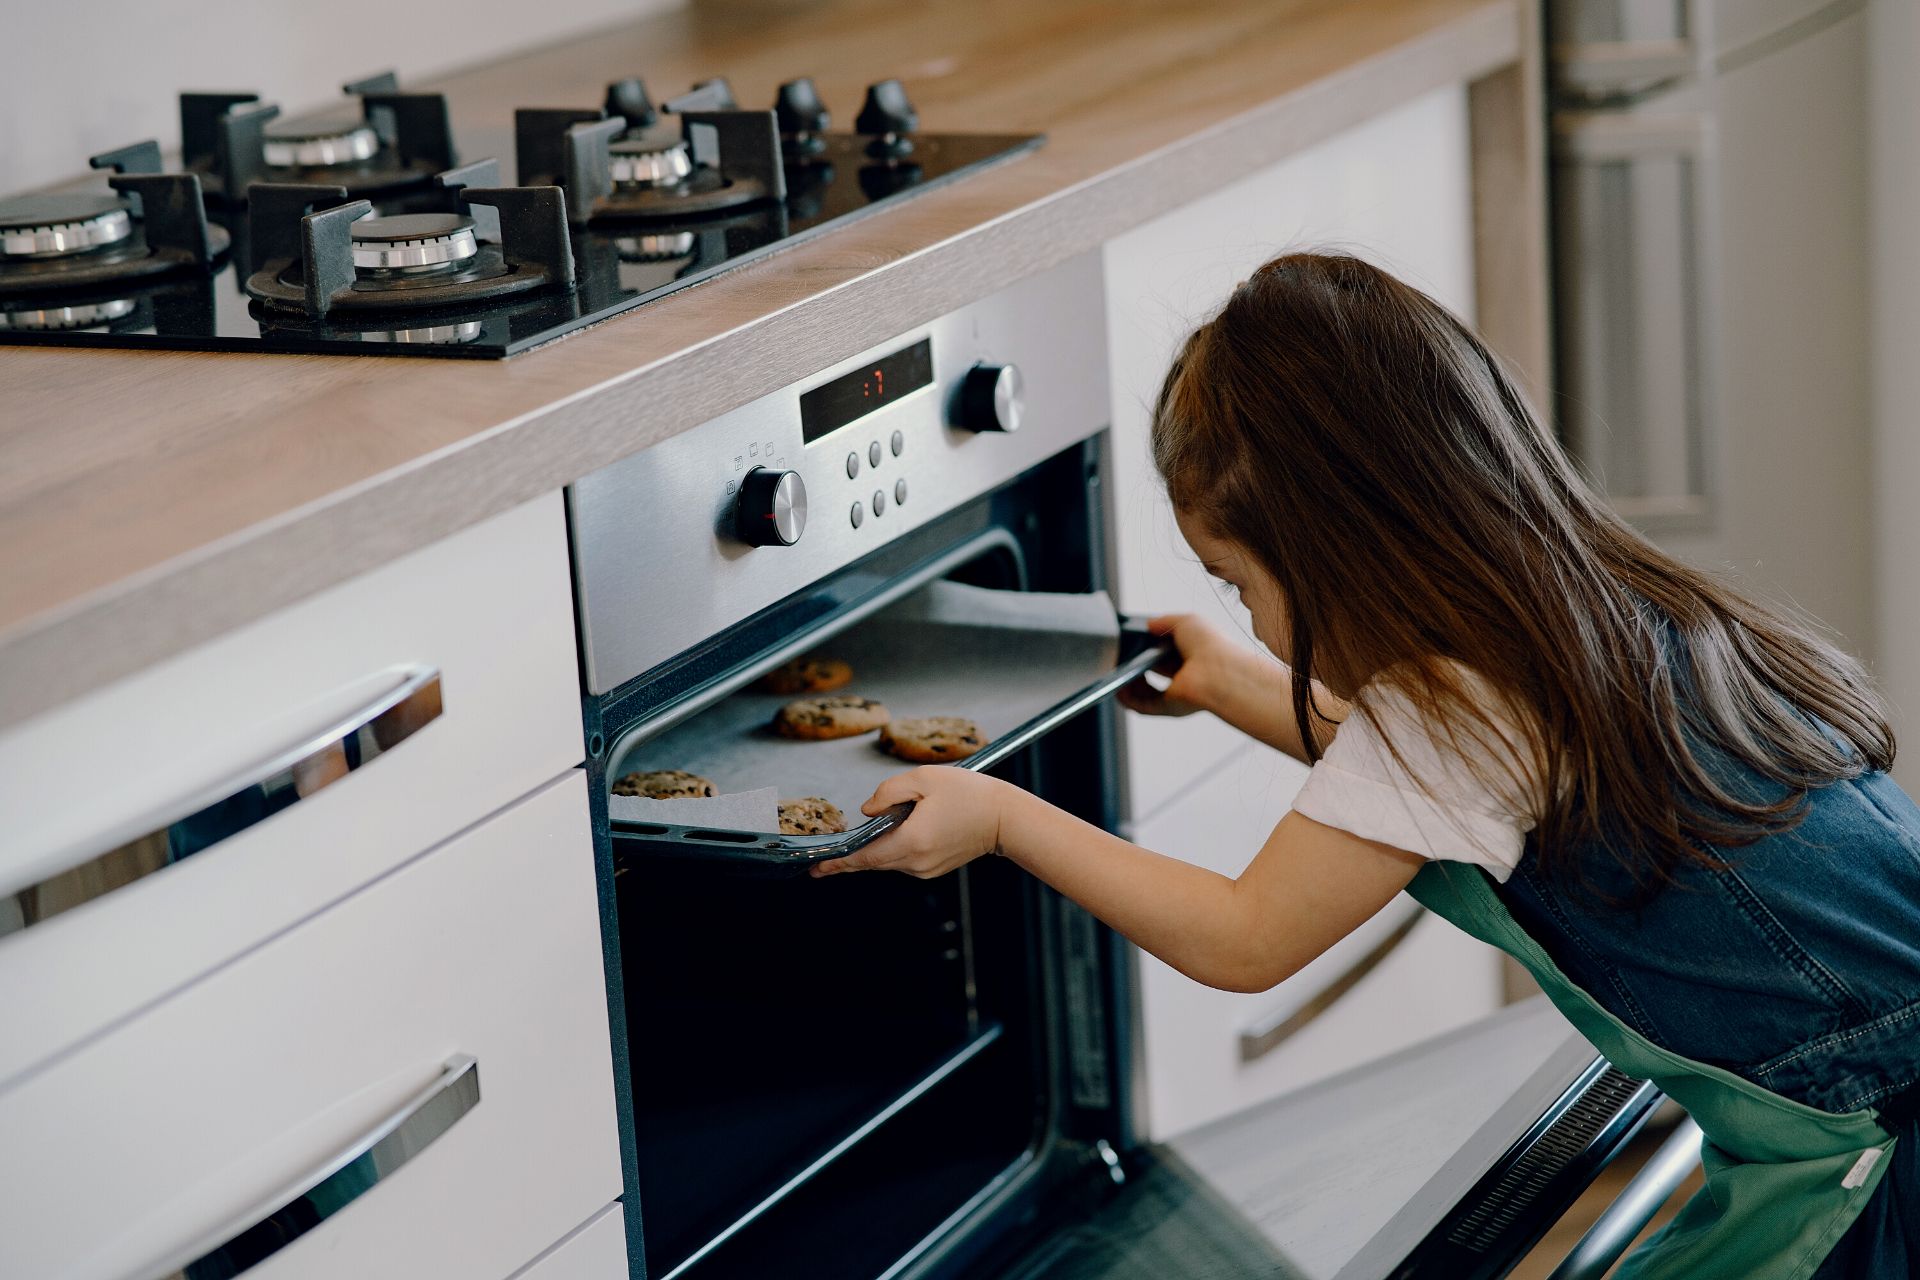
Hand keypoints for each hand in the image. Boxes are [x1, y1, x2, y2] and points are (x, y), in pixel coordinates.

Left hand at [810, 766, 1007, 878]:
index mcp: (912, 840)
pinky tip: (899, 832)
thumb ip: (889, 791)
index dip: (838, 863)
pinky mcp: (933, 869)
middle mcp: (916, 862)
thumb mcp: (924, 778)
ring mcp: (926, 869)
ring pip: (888, 861)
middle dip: (850, 859)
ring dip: (876, 848)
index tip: (816, 868)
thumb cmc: (969, 793)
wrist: (1004, 818)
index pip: (865, 857)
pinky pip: (903, 860)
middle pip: (872, 862)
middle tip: (824, 860)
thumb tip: (867, 810)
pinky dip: (894, 849)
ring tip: (875, 830)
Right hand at [1116, 613, 1246, 719]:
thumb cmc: (1209, 644)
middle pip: (1151, 672)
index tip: (1132, 642)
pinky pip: (1142, 706)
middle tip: (1120, 655)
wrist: (1217, 671)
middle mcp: (1183, 675)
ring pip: (1143, 692)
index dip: (1146, 647)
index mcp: (1189, 654)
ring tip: (1115, 670)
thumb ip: (1164, 621)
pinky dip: (1127, 699)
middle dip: (1133, 664)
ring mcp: (1175, 693)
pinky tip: (1118, 687)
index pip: (1163, 653)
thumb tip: (1149, 624)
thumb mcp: (1186, 621)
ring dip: (1127, 683)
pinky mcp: (1169, 708)